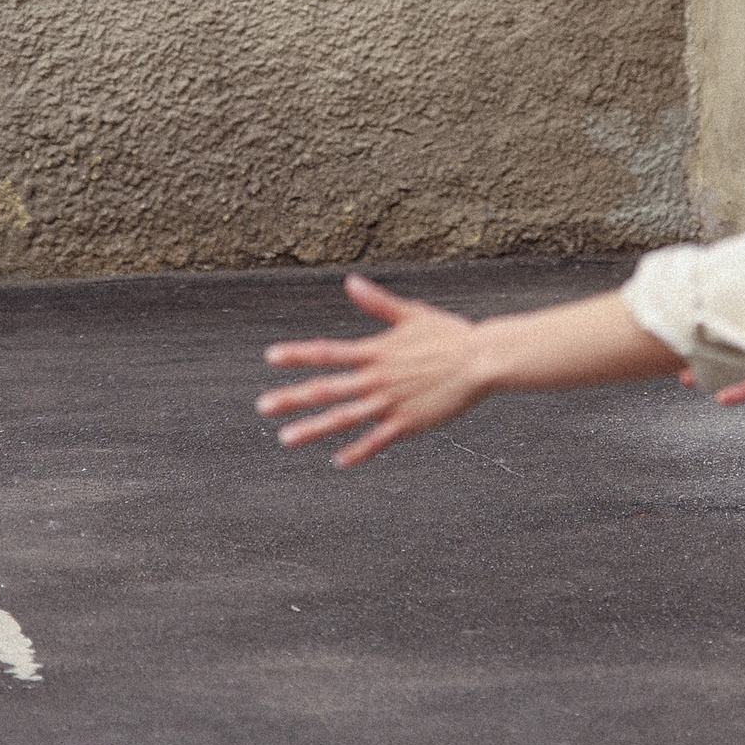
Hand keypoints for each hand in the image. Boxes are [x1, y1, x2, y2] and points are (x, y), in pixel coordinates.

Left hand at [258, 274, 490, 467]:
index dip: (299, 354)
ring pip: (344, 418)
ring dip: (314, 429)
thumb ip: (377, 302)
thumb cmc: (448, 335)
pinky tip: (339, 462)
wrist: (481, 361)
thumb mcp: (410, 314)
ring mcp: (390, 403)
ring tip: (286, 439)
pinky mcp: (408, 423)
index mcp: (375, 352)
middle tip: (263, 407)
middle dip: (292, 398)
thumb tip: (350, 282)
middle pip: (326, 389)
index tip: (271, 357)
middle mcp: (376, 379)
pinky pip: (377, 440)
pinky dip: (358, 451)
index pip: (328, 352)